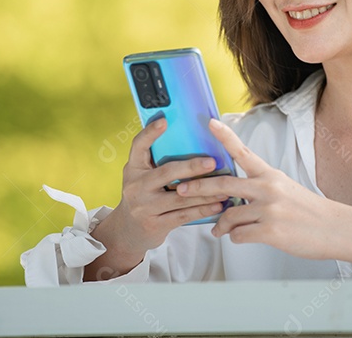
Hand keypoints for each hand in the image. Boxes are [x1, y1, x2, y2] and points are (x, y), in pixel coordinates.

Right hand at [94, 118, 231, 263]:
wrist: (127, 230)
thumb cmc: (143, 196)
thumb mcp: (142, 177)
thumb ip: (157, 162)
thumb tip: (191, 142)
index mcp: (133, 169)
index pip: (138, 146)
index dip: (150, 132)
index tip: (165, 121)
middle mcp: (136, 186)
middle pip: (166, 172)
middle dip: (191, 167)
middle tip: (212, 162)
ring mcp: (144, 207)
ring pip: (180, 197)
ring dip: (205, 192)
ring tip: (224, 187)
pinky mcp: (155, 224)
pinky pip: (183, 215)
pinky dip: (202, 210)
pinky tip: (217, 205)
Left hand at [175, 118, 347, 259]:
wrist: (335, 229)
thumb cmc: (309, 211)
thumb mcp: (286, 190)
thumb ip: (259, 190)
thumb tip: (234, 199)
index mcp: (271, 175)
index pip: (244, 151)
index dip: (225, 137)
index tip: (209, 122)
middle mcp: (268, 188)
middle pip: (224, 185)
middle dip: (198, 187)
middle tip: (181, 190)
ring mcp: (269, 210)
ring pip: (228, 215)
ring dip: (220, 225)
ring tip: (217, 229)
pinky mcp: (270, 231)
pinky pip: (239, 235)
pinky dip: (235, 238)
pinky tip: (238, 238)